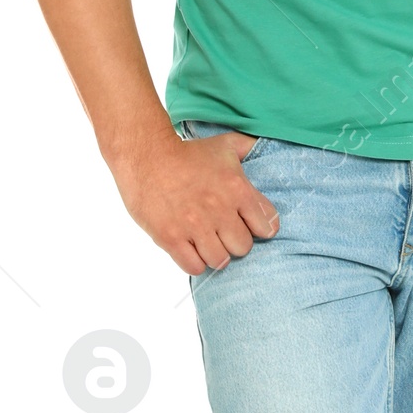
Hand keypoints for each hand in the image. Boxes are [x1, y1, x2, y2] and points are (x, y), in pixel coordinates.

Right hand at [112, 126, 279, 275]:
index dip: (258, 228)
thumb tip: (263, 144)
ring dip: (213, 254)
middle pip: (243, 248)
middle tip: (221, 233)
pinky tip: (189, 248)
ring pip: (219, 261)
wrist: (145, 155)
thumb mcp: (224, 145)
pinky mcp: (171, 238)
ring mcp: (195, 226)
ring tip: (204, 241)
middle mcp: (220, 210)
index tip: (245, 224)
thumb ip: (248, 147)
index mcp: (238, 189)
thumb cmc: (186, 152)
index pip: (267, 227)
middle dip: (233, 242)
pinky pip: (194, 267)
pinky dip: (194, 262)